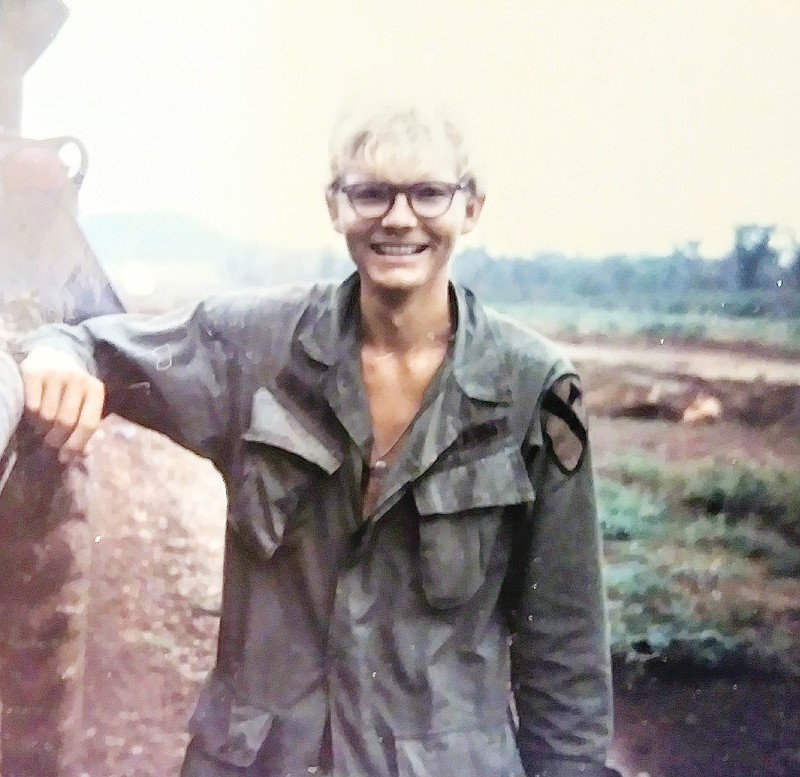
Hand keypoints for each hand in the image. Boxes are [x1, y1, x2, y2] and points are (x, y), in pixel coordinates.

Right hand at [19, 346, 104, 461]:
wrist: (52, 357)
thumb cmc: (70, 389)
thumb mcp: (84, 403)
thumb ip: (85, 426)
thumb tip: (83, 454)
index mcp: (95, 389)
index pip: (88, 423)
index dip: (76, 444)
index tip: (65, 457)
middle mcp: (78, 379)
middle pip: (66, 422)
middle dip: (56, 439)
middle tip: (50, 443)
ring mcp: (56, 374)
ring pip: (47, 416)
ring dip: (42, 427)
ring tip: (42, 425)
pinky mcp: (34, 372)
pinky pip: (31, 406)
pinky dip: (30, 416)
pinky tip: (33, 413)